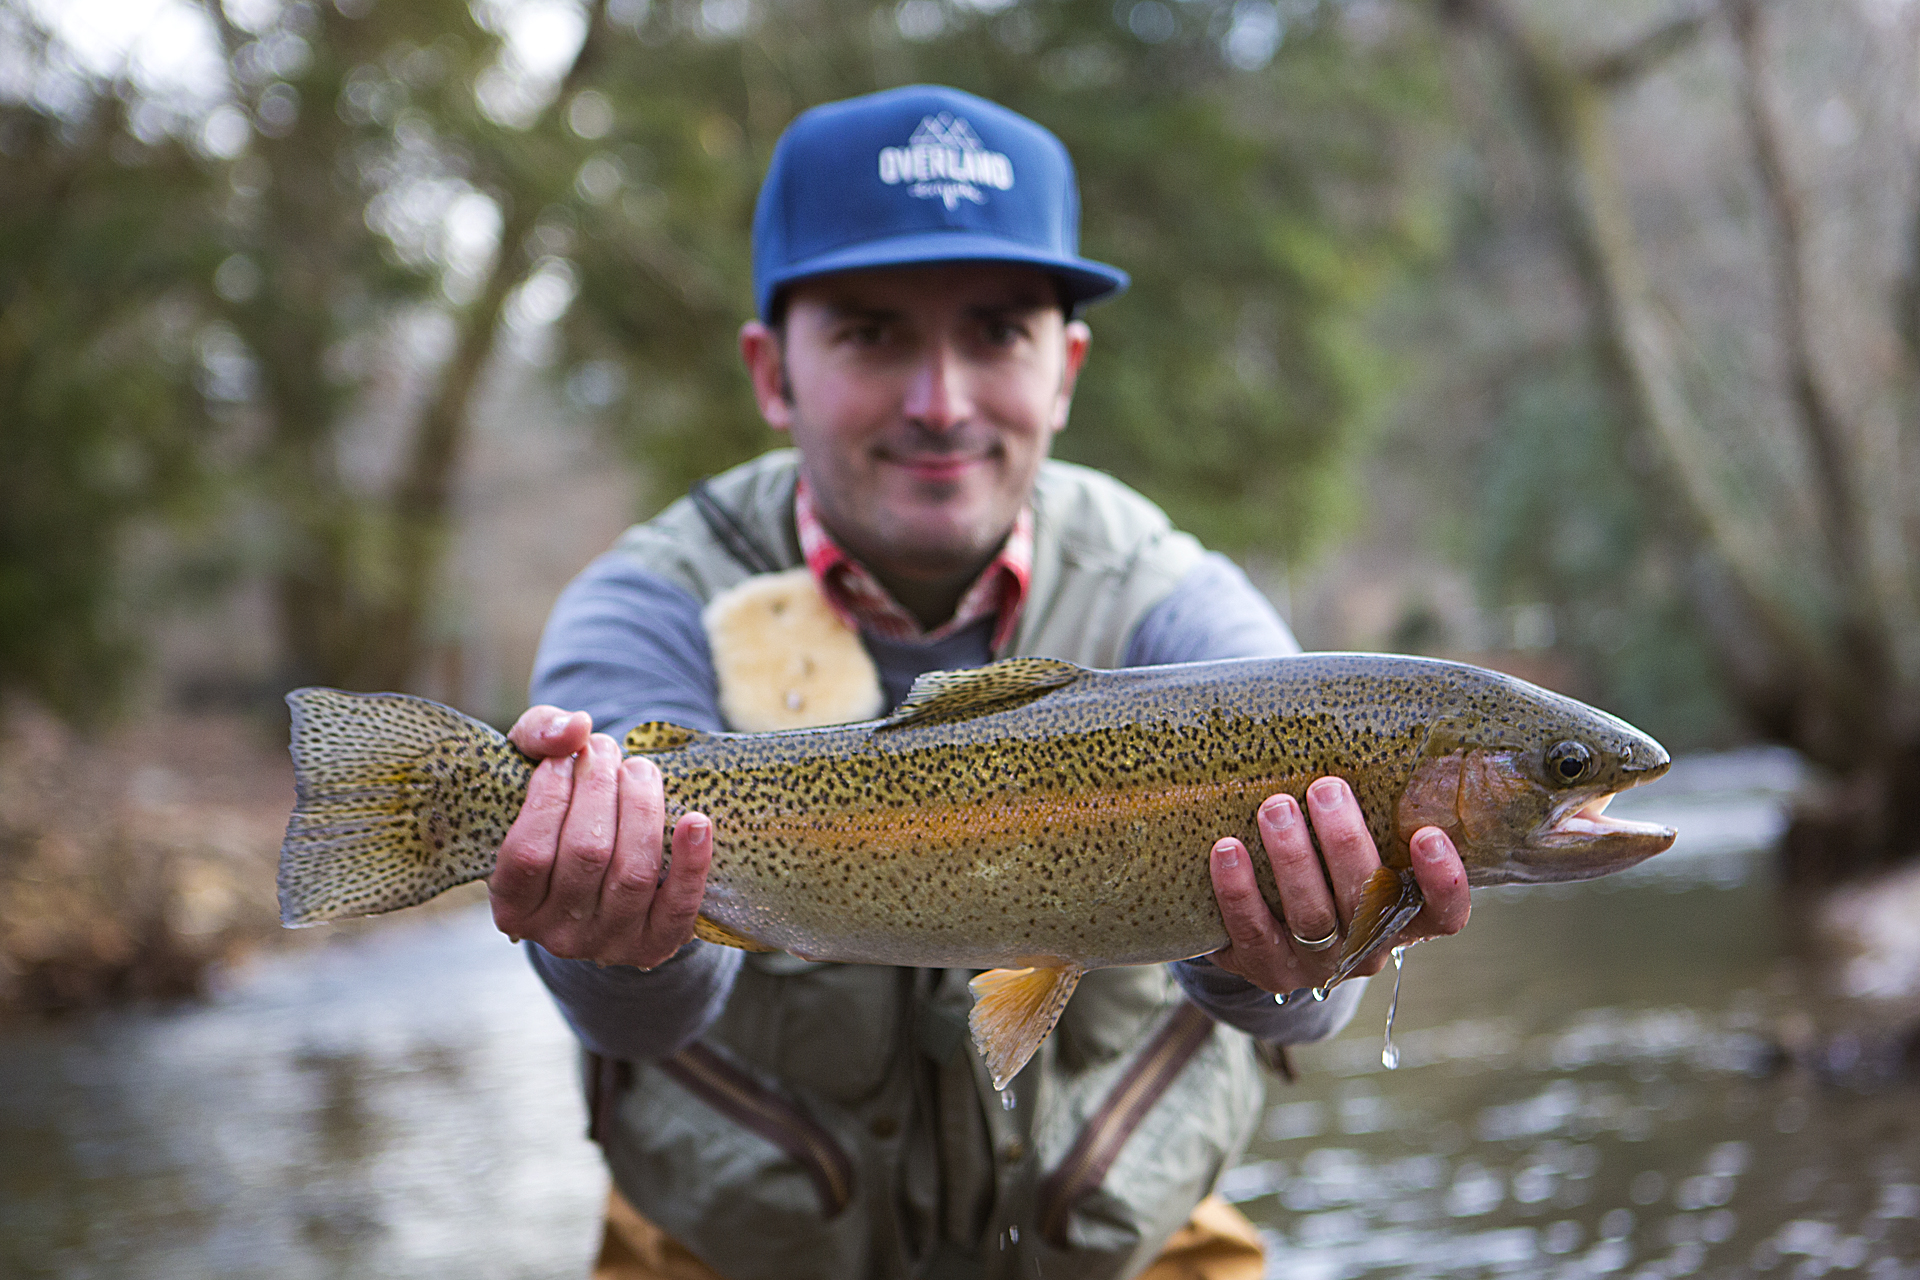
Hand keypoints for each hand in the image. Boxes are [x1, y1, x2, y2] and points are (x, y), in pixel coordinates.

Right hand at [488, 706, 712, 968]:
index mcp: (513, 904)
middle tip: (607, 749)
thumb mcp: (536, 770)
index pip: (530, 854)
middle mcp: (556, 935)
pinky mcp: (656, 945)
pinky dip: (691, 862)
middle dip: (600, 789)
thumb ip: (539, 735)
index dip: (549, 798)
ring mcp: (608, 943)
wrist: (609, 857)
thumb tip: (575, 729)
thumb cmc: (561, 808)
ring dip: (641, 810)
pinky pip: (678, 907)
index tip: (565, 758)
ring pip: (633, 874)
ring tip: (640, 770)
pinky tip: (697, 821)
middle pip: (586, 855)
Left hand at [1206, 776, 1469, 993]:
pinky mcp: (1265, 968)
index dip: (1442, 883)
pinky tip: (1227, 849)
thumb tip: (1351, 737)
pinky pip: (1252, 931)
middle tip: (1325, 788)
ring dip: (1293, 858)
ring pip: (1312, 916)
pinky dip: (1239, 890)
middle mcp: (1366, 949)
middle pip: (1366, 904)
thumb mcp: (1353, 854)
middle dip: (1344, 843)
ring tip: (1275, 807)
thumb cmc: (1323, 871)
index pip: (1443, 915)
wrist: (1263, 931)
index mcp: (1403, 920)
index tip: (1427, 834)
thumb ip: (1368, 816)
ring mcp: (1316, 965)